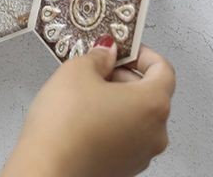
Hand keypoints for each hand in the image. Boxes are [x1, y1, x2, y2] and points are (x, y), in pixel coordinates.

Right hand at [2, 40, 174, 176]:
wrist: (48, 169)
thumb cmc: (65, 125)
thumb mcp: (77, 70)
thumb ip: (99, 56)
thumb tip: (107, 53)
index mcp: (152, 104)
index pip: (163, 69)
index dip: (141, 53)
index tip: (122, 48)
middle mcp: (155, 133)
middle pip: (151, 93)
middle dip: (125, 75)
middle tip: (98, 65)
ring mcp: (140, 155)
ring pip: (137, 116)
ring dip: (117, 98)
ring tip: (85, 91)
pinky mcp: (123, 168)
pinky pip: (125, 135)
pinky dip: (111, 121)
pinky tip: (83, 115)